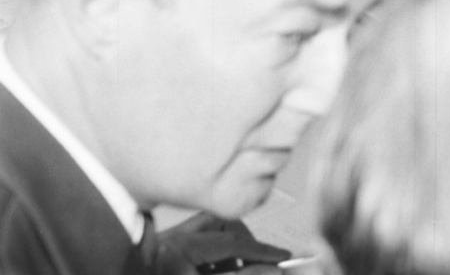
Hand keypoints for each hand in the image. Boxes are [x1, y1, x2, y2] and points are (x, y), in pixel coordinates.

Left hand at [159, 211, 288, 270]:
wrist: (119, 274)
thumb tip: (271, 270)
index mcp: (181, 248)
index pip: (232, 241)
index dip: (262, 250)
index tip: (284, 258)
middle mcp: (173, 239)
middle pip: (221, 225)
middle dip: (243, 244)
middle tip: (255, 266)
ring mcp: (165, 246)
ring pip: (207, 230)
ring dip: (226, 246)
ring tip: (233, 270)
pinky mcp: (162, 255)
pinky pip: (196, 243)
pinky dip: (211, 255)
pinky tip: (213, 272)